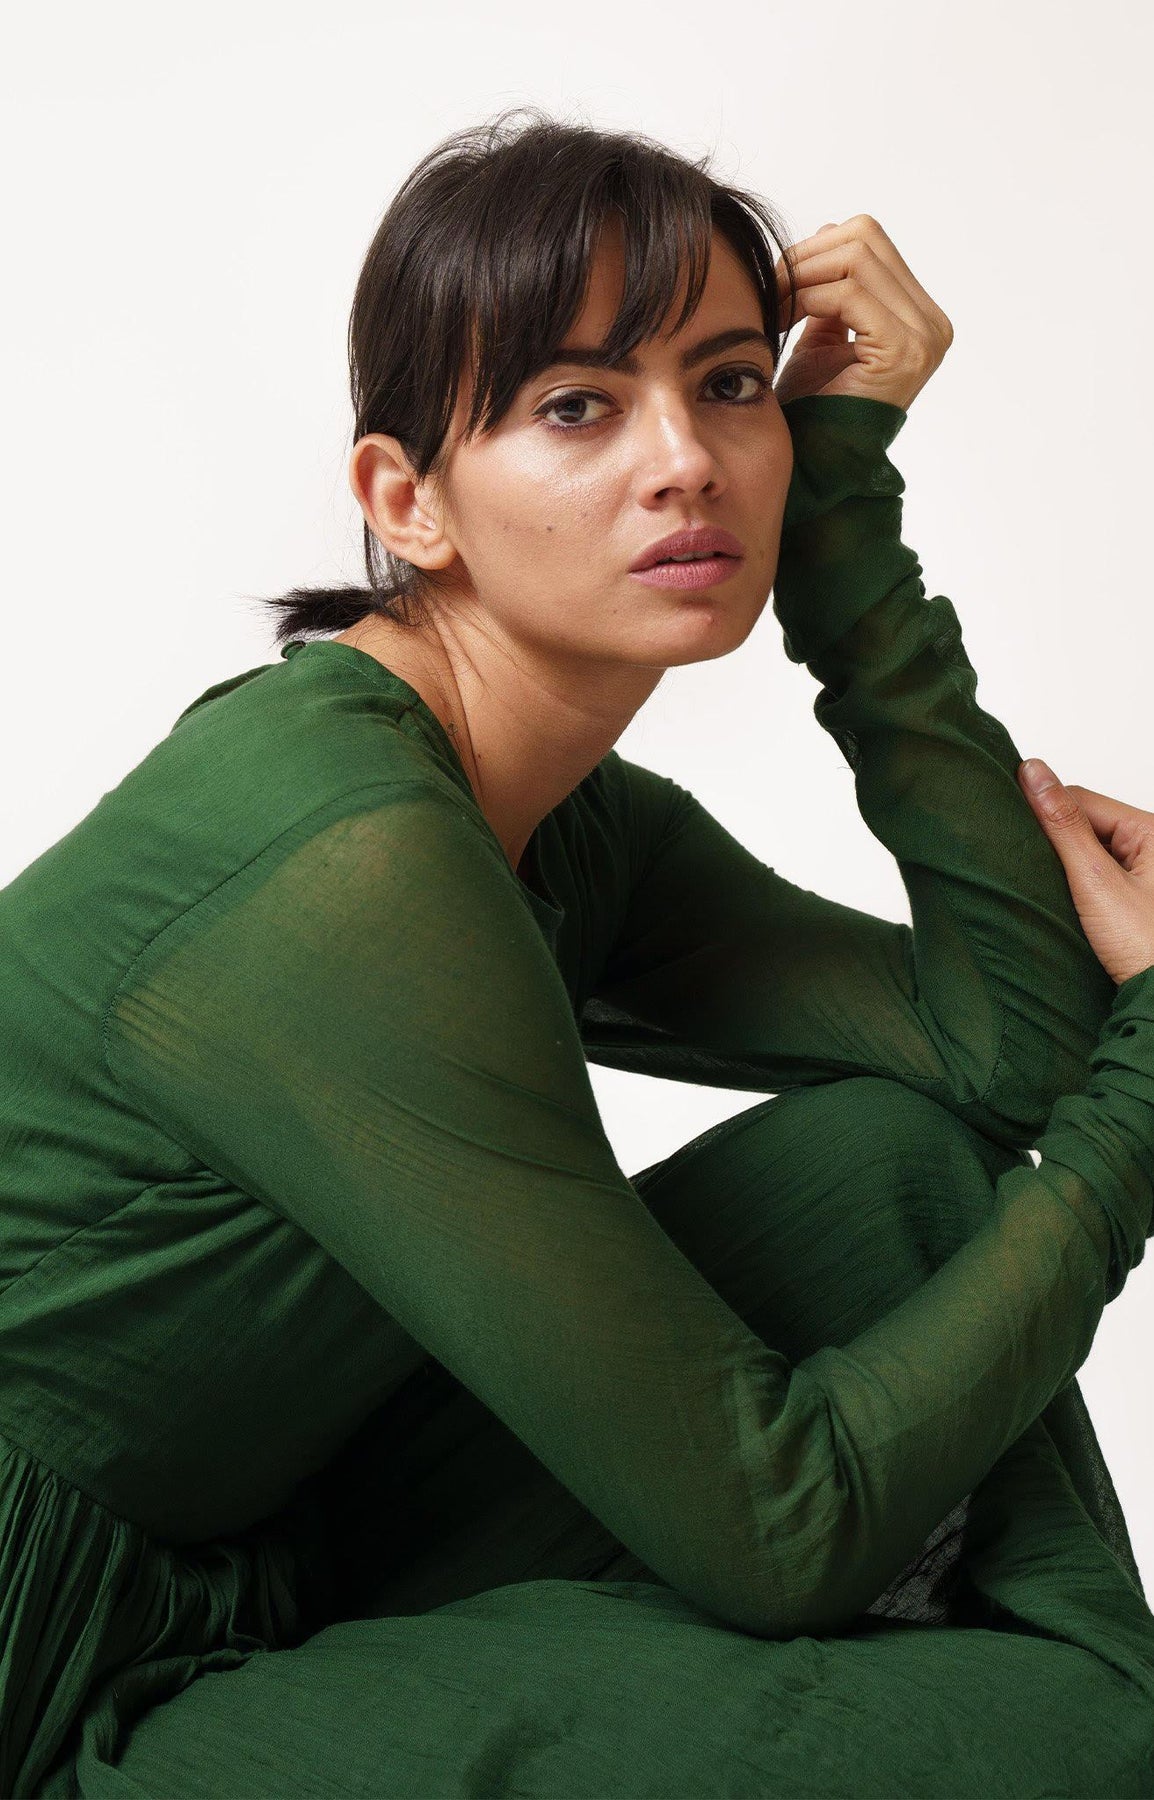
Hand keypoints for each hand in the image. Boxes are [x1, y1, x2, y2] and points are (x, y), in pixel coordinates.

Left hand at [772, 216, 952, 411]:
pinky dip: (805, 299)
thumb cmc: (814, 404)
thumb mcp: (824, 332)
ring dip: (801, 276)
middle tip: (767, 290)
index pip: (868, 241)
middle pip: (864, 238)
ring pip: (856, 256)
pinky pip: (848, 294)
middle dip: (805, 257)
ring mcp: (924, 336)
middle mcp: (931, 322)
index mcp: (917, 313)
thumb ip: (833, 285)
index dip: (813, 250)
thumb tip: (830, 229)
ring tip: (771, 308)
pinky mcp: (904, 349)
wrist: (815, 462)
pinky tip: (779, 323)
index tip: (774, 281)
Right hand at [1017, 760, 1153, 986]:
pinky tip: (1059, 898)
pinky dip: (1072, 883)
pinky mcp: (1132, 897)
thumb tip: (1033, 772)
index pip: (1082, 800)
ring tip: (1043, 885)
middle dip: (1052, 841)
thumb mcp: (1095, 880)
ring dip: (1061, 864)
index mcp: (1153, 829)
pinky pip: (1093, 875)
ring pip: (1086, 850)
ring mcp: (1143, 873)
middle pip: (1084, 822)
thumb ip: (1062, 824)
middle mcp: (1152, 845)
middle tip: (1026, 864)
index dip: (1044, 811)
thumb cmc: (1144, 946)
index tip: (1008, 827)